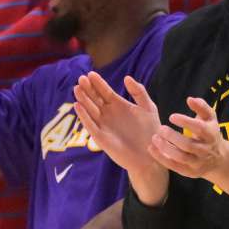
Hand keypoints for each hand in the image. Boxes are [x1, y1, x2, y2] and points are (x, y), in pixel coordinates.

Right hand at [73, 73, 169, 204]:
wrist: (152, 154)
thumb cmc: (150, 131)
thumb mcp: (148, 107)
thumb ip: (139, 92)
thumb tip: (126, 77)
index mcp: (118, 105)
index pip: (104, 91)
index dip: (98, 83)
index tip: (91, 73)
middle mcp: (108, 114)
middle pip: (95, 99)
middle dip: (88, 89)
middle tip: (81, 79)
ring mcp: (103, 125)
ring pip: (90, 110)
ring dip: (83, 100)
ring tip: (77, 89)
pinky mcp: (101, 138)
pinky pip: (90, 125)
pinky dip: (84, 116)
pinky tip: (78, 106)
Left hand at [150, 97, 228, 193]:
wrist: (219, 159)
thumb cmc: (210, 133)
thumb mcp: (210, 118)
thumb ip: (201, 106)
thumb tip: (190, 99)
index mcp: (211, 134)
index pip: (199, 128)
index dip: (185, 122)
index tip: (171, 116)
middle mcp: (205, 150)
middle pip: (188, 145)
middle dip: (172, 137)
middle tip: (160, 128)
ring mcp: (197, 162)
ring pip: (180, 157)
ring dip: (165, 148)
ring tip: (154, 138)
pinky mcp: (189, 172)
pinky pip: (174, 166)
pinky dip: (162, 158)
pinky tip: (152, 149)